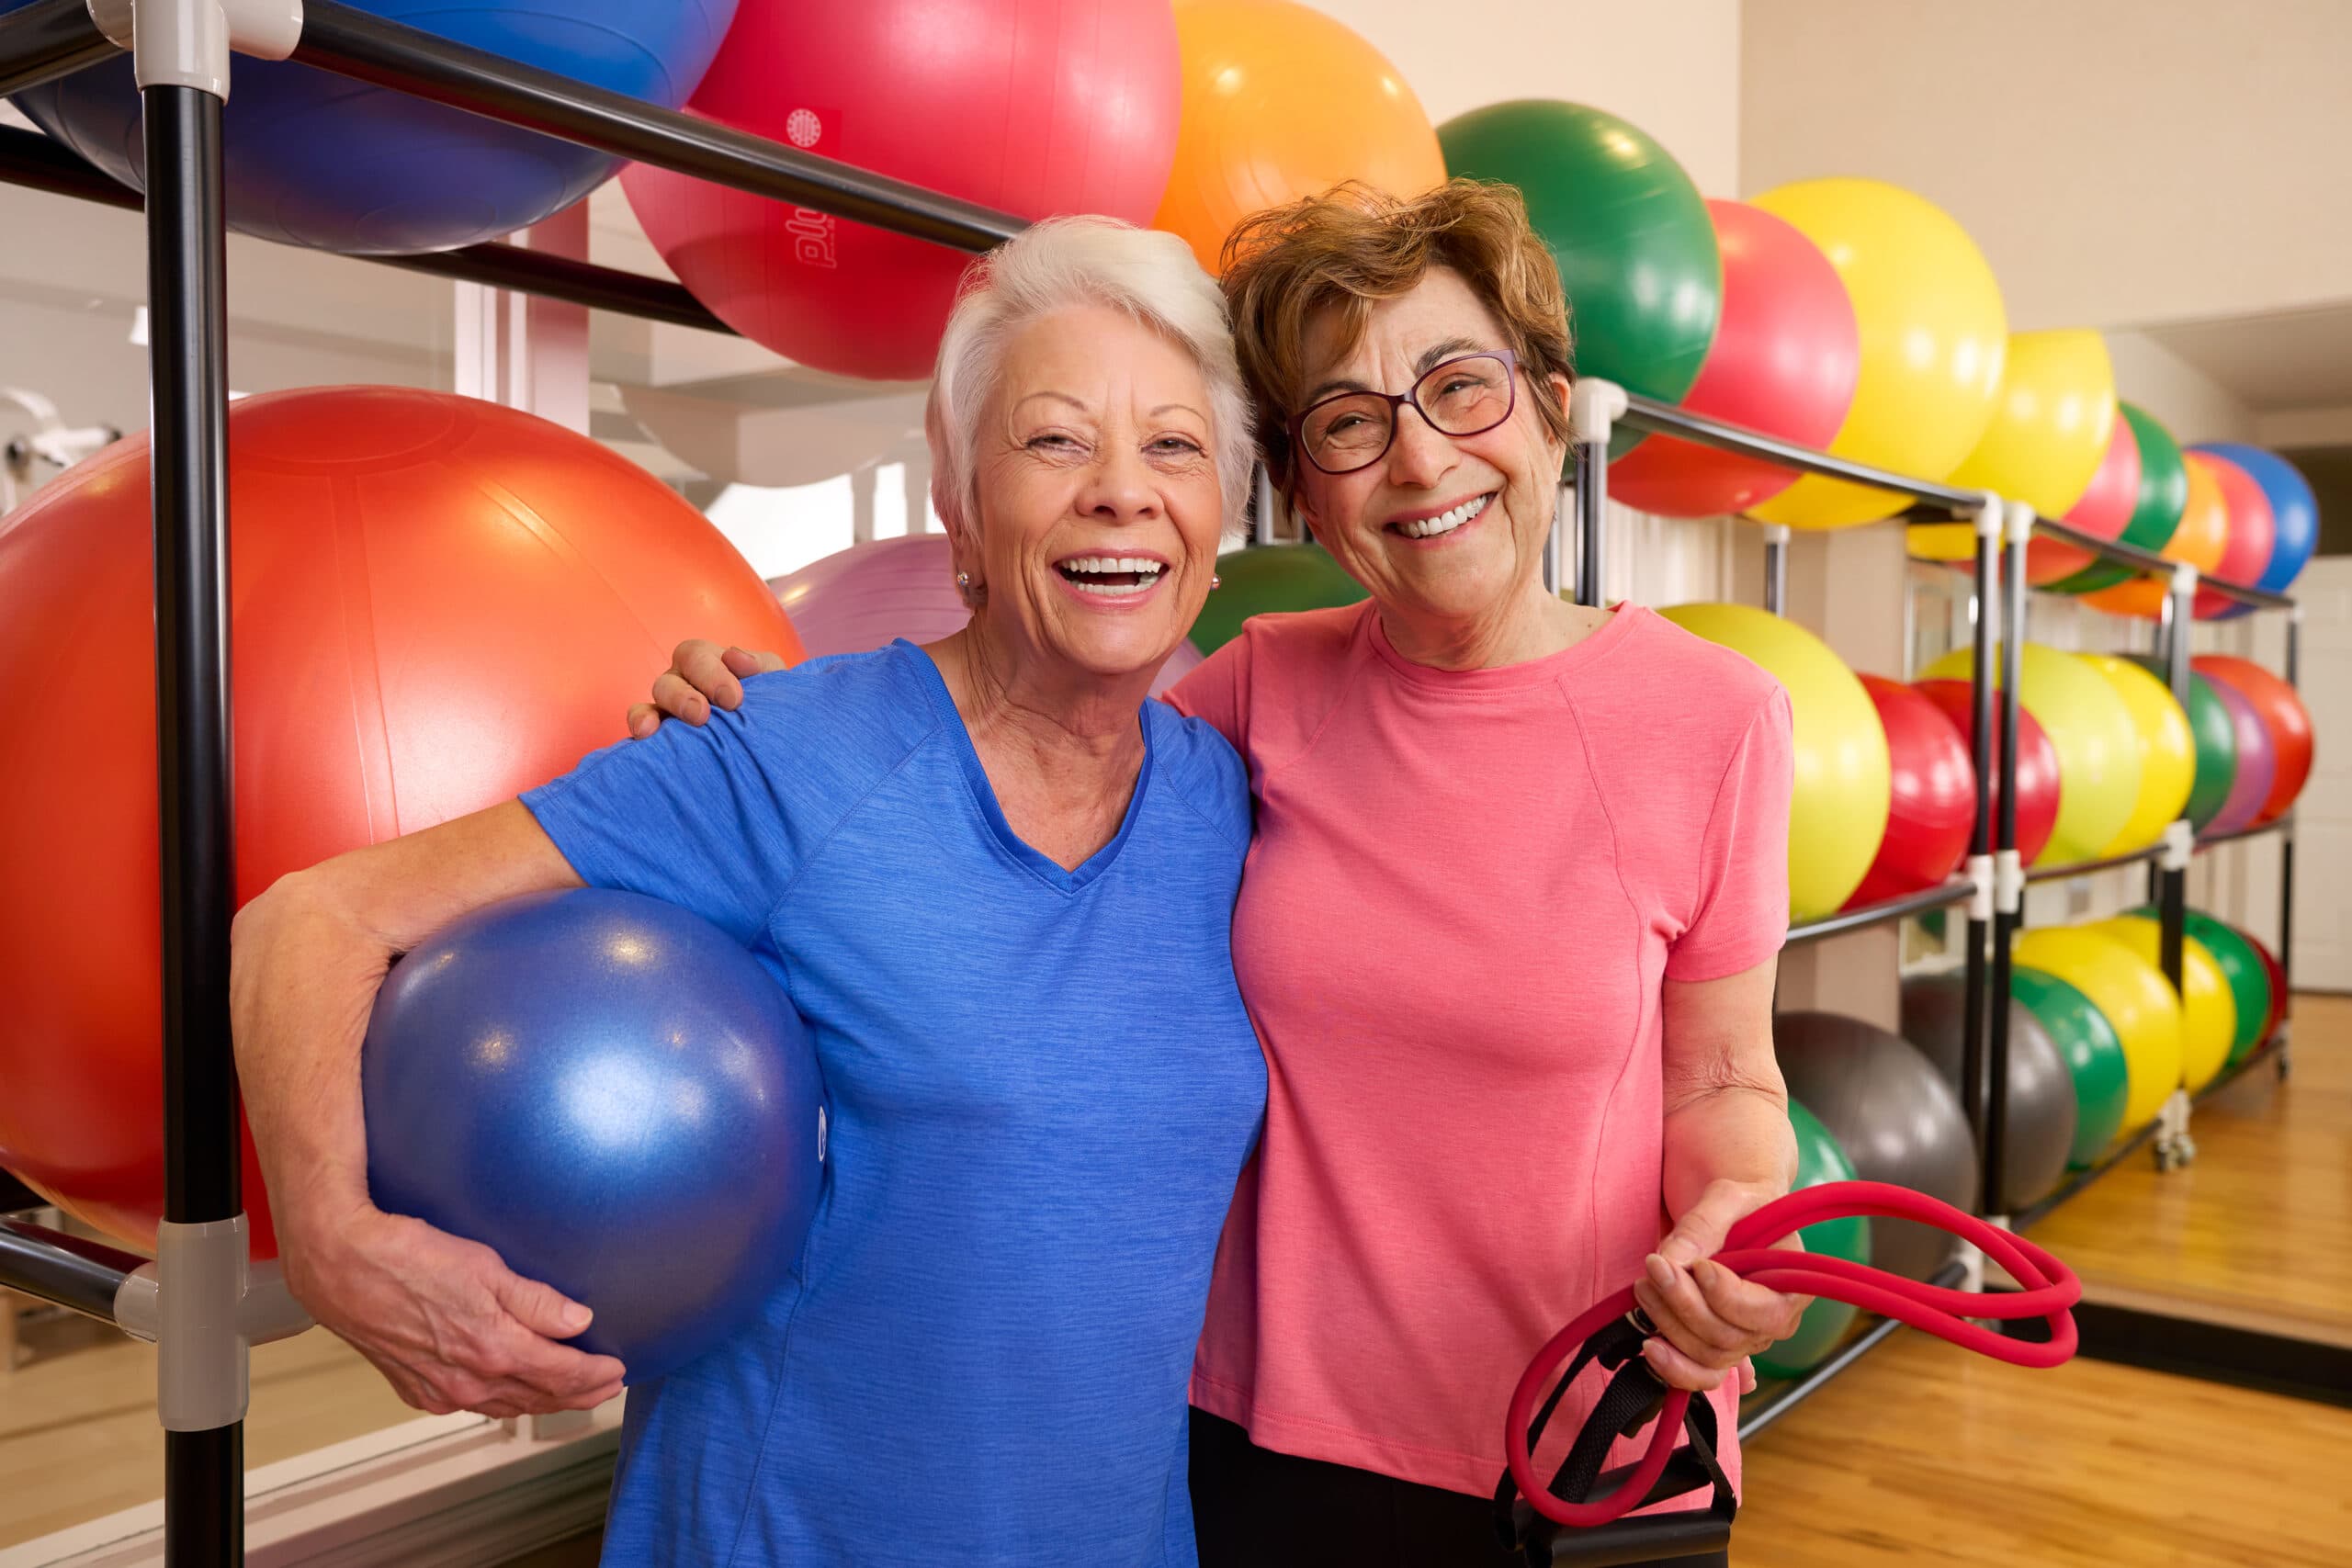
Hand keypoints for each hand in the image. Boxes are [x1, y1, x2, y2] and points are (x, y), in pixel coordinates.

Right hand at [281, 1202, 626, 1417]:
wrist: (341, 1266)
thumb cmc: (409, 1257)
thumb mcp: (485, 1266)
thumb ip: (536, 1301)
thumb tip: (580, 1323)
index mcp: (494, 1349)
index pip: (562, 1373)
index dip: (594, 1374)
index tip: (617, 1369)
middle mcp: (469, 1380)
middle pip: (539, 1397)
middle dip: (578, 1394)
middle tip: (605, 1386)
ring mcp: (440, 1390)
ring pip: (506, 1405)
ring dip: (543, 1401)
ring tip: (569, 1393)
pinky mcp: (415, 1389)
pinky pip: (471, 1405)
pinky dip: (502, 1402)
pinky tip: (511, 1393)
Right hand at [625, 640, 788, 738]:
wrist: (771, 736)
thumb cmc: (768, 700)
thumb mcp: (772, 679)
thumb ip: (759, 665)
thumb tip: (735, 657)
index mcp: (707, 661)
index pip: (697, 656)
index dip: (711, 674)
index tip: (733, 700)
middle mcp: (682, 679)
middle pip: (670, 680)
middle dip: (683, 697)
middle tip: (701, 716)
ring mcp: (668, 706)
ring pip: (652, 703)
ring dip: (651, 714)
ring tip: (651, 730)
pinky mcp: (661, 732)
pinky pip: (642, 724)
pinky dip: (639, 727)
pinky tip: (643, 738)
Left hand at [1631, 1178, 1809, 1394]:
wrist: (1729, 1215)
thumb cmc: (1740, 1205)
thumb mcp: (1727, 1198)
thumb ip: (1703, 1224)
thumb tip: (1672, 1260)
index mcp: (1793, 1287)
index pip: (1764, 1312)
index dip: (1725, 1295)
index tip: (1697, 1265)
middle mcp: (1774, 1322)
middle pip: (1728, 1337)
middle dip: (1685, 1304)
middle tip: (1654, 1265)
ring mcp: (1745, 1340)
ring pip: (1708, 1356)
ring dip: (1669, 1325)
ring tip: (1644, 1286)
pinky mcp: (1716, 1347)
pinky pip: (1700, 1375)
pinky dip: (1674, 1369)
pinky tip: (1651, 1346)